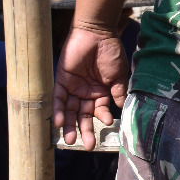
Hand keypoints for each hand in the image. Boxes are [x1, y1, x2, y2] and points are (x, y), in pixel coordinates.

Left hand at [54, 26, 127, 150]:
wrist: (95, 33)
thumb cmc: (110, 52)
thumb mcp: (118, 74)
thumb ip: (117, 91)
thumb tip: (120, 108)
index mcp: (101, 92)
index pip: (100, 111)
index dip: (102, 118)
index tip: (107, 124)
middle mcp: (86, 93)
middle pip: (84, 116)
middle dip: (85, 130)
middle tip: (87, 146)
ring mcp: (73, 88)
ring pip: (70, 112)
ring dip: (70, 126)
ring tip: (70, 140)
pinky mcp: (61, 81)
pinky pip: (58, 100)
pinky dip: (59, 112)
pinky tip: (60, 123)